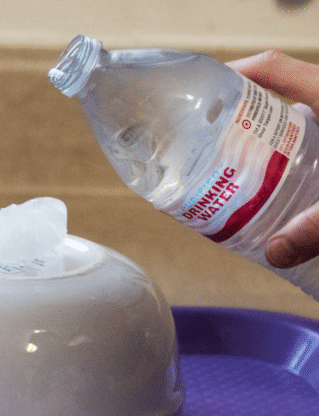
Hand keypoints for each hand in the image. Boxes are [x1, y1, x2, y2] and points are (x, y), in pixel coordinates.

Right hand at [226, 50, 318, 268]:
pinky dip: (295, 162)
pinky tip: (287, 190)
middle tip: (211, 147)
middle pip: (276, 99)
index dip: (234, 74)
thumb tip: (275, 253)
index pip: (273, 70)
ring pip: (295, 125)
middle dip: (240, 118)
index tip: (201, 92)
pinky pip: (313, 146)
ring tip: (239, 172)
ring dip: (266, 144)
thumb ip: (318, 226)